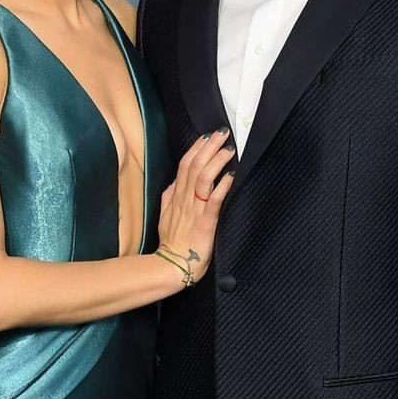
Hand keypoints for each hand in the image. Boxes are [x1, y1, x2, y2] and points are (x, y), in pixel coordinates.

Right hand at [155, 130, 234, 282]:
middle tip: (221, 133)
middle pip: (195, 166)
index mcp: (175, 197)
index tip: (206, 137)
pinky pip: (214, 201)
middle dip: (208, 148)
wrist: (172, 265)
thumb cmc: (172, 243)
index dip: (196, 149)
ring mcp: (194, 210)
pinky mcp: (205, 223)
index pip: (184, 166)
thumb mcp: (166, 215)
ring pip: (203, 179)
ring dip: (217, 161)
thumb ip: (171, 196)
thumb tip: (177, 180)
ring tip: (228, 149)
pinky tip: (231, 175)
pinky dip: (222, 186)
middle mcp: (184, 200)